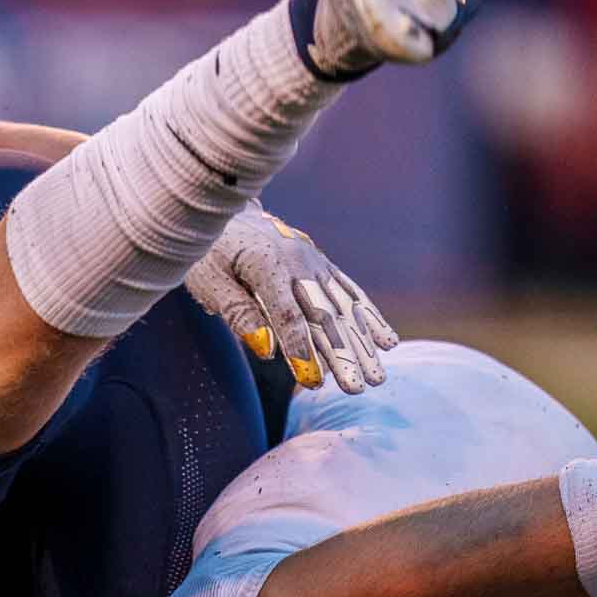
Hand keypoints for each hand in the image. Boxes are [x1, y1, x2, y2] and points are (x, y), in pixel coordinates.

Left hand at [186, 204, 397, 393]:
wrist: (227, 209)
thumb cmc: (211, 251)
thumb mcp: (209, 280)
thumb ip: (236, 311)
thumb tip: (266, 348)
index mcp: (266, 264)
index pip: (288, 314)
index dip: (300, 349)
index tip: (312, 382)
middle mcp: (298, 261)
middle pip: (324, 316)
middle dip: (342, 355)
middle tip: (356, 387)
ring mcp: (315, 263)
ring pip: (344, 308)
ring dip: (362, 345)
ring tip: (377, 378)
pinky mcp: (323, 266)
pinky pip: (350, 293)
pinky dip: (370, 318)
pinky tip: (386, 343)